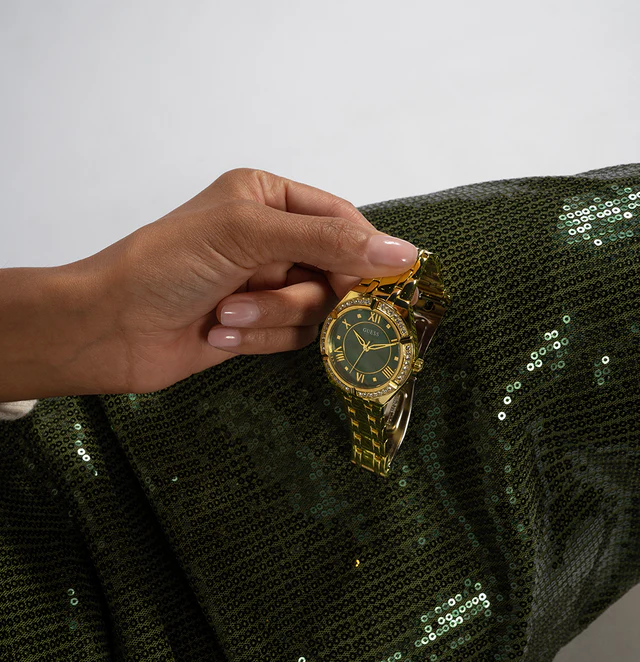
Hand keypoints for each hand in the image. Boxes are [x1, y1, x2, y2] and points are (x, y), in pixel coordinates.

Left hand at [60, 167, 419, 395]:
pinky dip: (258, 338)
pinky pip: (290, 337)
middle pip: (335, 272)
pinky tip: (220, 333)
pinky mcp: (258, 325)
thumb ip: (328, 240)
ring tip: (225, 314)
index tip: (375, 282)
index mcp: (269, 199)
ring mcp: (265, 285)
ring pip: (314, 310)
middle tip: (276, 295)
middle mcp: (272, 240)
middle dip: (300, 292)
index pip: (341, 220)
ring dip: (271, 317)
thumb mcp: (248, 234)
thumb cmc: (167, 264)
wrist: (111, 327)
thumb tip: (402, 253)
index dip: (362, 252)